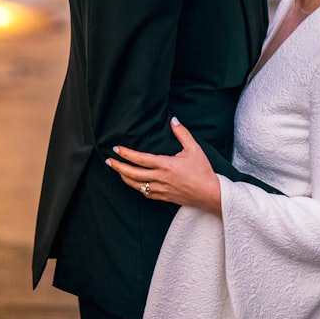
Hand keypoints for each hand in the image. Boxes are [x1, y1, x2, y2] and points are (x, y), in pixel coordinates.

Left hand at [105, 117, 221, 216]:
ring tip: (117, 170)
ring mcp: (161, 190)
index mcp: (165, 165)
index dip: (126, 154)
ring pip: (136, 185)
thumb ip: (182, 133)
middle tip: (109, 161)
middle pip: (133, 174)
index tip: (116, 149)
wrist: (210, 194)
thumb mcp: (194, 149)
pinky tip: (134, 182)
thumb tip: (173, 120)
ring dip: (124, 178)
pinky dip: (137, 187)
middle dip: (118, 167)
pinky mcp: (164, 198)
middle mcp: (160, 178)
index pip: (140, 159)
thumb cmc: (203, 171)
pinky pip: (145, 193)